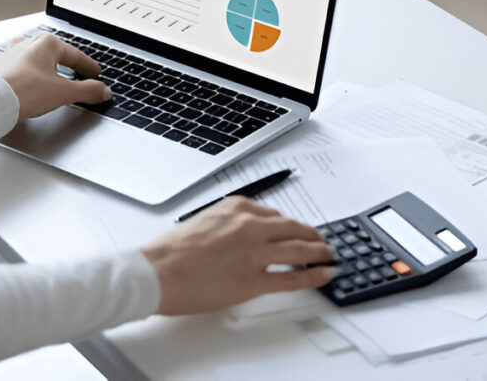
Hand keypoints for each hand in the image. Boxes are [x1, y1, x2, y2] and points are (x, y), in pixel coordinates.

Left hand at [0, 33, 111, 118]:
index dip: (89, 67)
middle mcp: (28, 44)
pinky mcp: (2, 67)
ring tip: (58, 83)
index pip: (76, 55)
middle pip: (57, 56)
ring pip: (39, 61)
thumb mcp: (64, 93)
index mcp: (46, 43)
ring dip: (51, 71)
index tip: (95, 74)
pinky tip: (36, 86)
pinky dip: (35, 76)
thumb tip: (102, 91)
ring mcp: (13, 54)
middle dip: (70, 67)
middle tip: (81, 77)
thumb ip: (87, 91)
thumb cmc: (23, 91)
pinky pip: (24, 69)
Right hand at [141, 197, 334, 315]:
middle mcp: (250, 226)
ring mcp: (255, 253)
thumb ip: (227, 225)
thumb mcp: (201, 220)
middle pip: (293, 228)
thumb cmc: (171, 250)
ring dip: (320, 252)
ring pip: (300, 249)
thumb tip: (241, 239)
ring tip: (328, 255)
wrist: (158, 271)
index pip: (273, 213)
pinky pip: (294, 277)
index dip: (289, 224)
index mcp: (236, 207)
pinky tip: (325, 275)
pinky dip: (315, 275)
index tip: (295, 228)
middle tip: (321, 240)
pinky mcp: (255, 280)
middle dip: (311, 234)